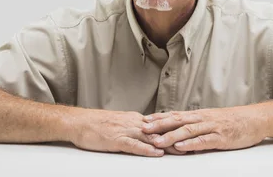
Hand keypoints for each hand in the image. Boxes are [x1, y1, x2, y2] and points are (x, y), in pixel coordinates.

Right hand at [68, 108, 184, 156]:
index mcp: (135, 119)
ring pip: (151, 137)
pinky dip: (147, 149)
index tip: (190, 132)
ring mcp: (126, 131)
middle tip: (193, 141)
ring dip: (167, 144)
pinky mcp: (117, 140)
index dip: (175, 128)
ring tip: (182, 149)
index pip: (160, 124)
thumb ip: (133, 127)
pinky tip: (157, 153)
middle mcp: (134, 123)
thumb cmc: (95, 124)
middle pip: (160, 130)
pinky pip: (135, 145)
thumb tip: (146, 131)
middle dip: (177, 136)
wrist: (78, 122)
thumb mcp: (119, 123)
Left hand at [141, 106, 266, 151]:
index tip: (144, 120)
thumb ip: (196, 126)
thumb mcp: (211, 121)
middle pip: (177, 120)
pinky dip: (191, 144)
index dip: (159, 117)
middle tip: (143, 129)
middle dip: (159, 125)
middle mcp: (202, 119)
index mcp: (199, 115)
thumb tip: (179, 132)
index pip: (174, 115)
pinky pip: (204, 140)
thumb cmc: (233, 121)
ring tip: (157, 141)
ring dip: (171, 136)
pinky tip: (181, 147)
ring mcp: (211, 127)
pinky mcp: (221, 137)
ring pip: (188, 130)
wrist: (255, 119)